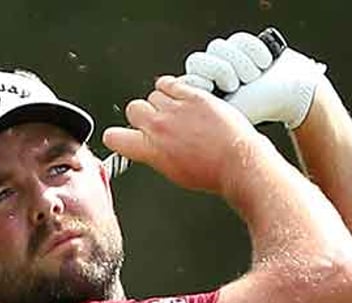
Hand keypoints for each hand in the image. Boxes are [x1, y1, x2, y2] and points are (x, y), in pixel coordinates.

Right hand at [102, 76, 268, 193]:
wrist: (238, 163)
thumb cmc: (211, 172)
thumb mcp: (172, 171)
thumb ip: (154, 154)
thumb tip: (148, 147)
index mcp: (149, 149)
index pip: (114, 136)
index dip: (118, 136)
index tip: (124, 136)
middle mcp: (158, 127)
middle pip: (133, 108)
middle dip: (143, 114)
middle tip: (158, 122)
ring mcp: (175, 109)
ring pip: (153, 94)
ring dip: (162, 101)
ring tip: (177, 111)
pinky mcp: (192, 96)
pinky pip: (169, 82)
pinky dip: (171, 87)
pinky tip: (179, 95)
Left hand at [180, 31, 325, 128]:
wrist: (290, 93)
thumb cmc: (260, 107)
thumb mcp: (230, 112)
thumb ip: (204, 110)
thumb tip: (187, 106)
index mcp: (203, 93)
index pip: (187, 78)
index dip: (199, 81)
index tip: (212, 89)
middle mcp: (210, 74)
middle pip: (198, 60)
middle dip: (221, 71)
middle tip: (236, 85)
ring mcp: (225, 58)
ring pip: (218, 48)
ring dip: (241, 64)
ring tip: (253, 77)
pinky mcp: (240, 45)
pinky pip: (238, 39)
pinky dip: (254, 51)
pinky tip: (264, 64)